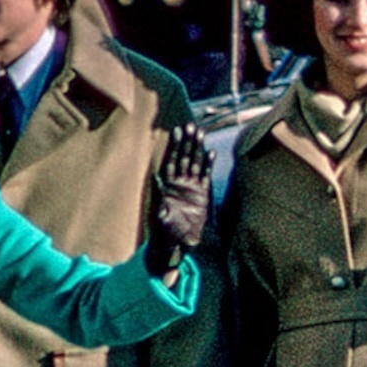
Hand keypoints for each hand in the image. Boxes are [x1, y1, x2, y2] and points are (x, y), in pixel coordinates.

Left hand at [146, 124, 212, 272]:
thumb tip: (155, 181)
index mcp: (168, 185)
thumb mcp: (160, 215)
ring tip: (200, 133)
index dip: (174, 146)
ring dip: (198, 148)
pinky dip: (208, 164)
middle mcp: (180, 182)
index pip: (171, 161)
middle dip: (187, 142)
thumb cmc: (166, 231)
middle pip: (184, 157)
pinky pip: (206, 175)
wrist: (180, 241)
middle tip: (190, 125)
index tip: (175, 131)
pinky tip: (211, 152)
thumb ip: (159, 198)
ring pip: (195, 163)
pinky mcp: (202, 193)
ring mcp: (192, 187)